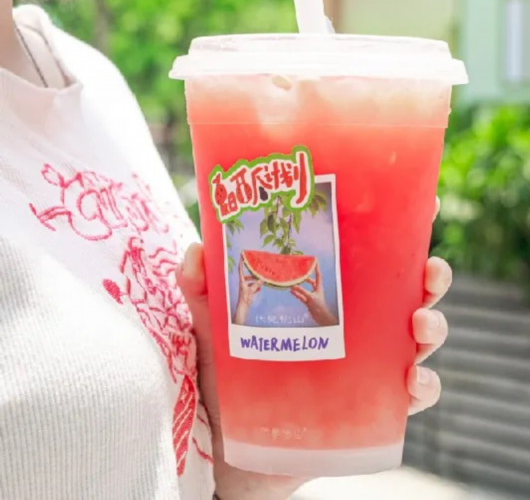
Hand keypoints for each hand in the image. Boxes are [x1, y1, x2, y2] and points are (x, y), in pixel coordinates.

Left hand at [176, 199, 450, 495]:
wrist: (231, 439)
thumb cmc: (228, 369)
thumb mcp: (214, 319)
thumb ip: (201, 284)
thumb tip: (197, 250)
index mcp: (334, 287)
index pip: (377, 249)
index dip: (408, 226)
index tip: (428, 205)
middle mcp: (361, 319)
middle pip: (412, 288)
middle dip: (431, 275)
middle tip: (429, 270)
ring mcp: (371, 361)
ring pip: (423, 335)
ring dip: (433, 325)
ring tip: (418, 323)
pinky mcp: (373, 404)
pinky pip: (413, 394)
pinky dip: (424, 385)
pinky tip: (412, 379)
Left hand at [233, 255, 262, 324]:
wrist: (241, 311)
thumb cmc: (244, 300)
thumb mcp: (251, 291)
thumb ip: (256, 284)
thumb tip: (262, 278)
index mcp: (241, 282)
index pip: (240, 270)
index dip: (241, 262)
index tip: (242, 255)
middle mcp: (242, 284)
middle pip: (245, 275)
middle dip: (250, 272)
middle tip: (256, 267)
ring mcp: (244, 289)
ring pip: (249, 282)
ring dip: (254, 279)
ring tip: (260, 278)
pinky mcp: (246, 294)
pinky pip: (251, 288)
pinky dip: (255, 286)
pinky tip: (260, 287)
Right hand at [290, 261, 337, 326]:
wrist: (320, 317)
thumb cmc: (318, 306)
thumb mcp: (309, 297)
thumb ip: (301, 291)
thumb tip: (293, 285)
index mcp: (319, 287)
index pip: (318, 275)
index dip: (316, 268)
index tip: (314, 261)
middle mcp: (315, 290)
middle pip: (311, 281)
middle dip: (306, 277)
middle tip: (300, 272)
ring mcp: (312, 296)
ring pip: (305, 289)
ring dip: (300, 286)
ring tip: (294, 282)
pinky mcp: (308, 302)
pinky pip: (301, 296)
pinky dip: (296, 293)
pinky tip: (291, 291)